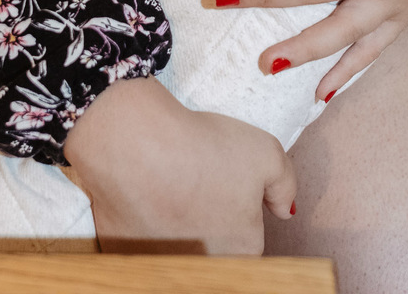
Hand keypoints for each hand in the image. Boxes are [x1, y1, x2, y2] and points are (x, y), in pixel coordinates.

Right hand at [64, 77, 295, 253]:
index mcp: (242, 251)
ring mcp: (160, 264)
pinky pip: (138, 244)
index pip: (248, 245)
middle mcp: (204, 266)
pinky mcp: (122, 253)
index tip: (224, 194)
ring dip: (174, 228)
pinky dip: (140, 224)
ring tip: (168, 190)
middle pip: (213, 252)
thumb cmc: (202, 148)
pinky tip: (141, 196)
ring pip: (175, 251)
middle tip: (196, 189)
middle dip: (207, 226)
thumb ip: (285, 185)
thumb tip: (284, 210)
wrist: (135, 142)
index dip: (238, 217)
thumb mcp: (266, 153)